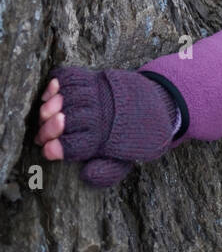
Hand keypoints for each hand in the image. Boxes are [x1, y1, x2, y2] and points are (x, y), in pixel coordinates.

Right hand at [34, 67, 178, 187]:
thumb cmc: (127, 139)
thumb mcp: (123, 162)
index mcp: (106, 139)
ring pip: (67, 97)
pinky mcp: (95, 78)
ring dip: (50, 106)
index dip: (58, 149)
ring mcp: (97, 94)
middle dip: (49, 129)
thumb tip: (86, 175)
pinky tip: (50, 93)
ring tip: (44, 115)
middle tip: (40, 136)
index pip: (77, 145)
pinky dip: (56, 83)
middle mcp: (101, 114)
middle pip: (68, 120)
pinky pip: (71, 77)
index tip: (48, 151)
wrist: (150, 108)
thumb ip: (105, 173)